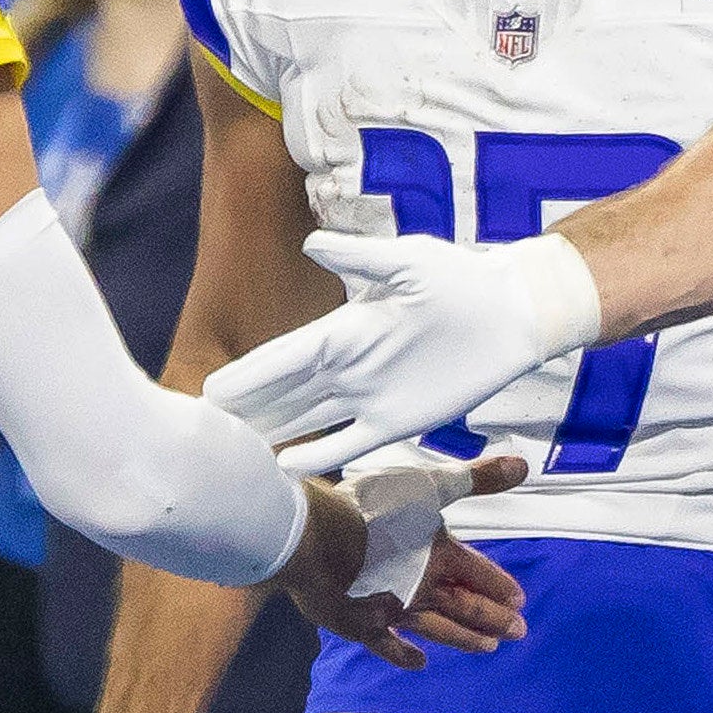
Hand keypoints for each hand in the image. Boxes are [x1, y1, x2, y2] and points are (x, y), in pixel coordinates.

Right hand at [204, 228, 606, 475]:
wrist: (509, 312)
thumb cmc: (460, 278)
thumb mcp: (408, 261)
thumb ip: (359, 259)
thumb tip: (312, 244)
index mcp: (344, 329)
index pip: (284, 358)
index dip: (248, 376)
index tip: (211, 392)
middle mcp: (348, 367)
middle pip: (285, 395)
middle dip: (246, 412)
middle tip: (203, 434)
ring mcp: (370, 397)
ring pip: (309, 421)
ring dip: (273, 435)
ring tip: (233, 455)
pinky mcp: (400, 421)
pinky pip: (352, 443)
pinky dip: (321, 456)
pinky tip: (288, 469)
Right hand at [282, 450, 529, 668]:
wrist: (314, 538)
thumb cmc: (369, 508)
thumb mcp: (429, 485)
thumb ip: (476, 479)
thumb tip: (521, 467)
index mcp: (440, 556)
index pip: (479, 574)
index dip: (501, 586)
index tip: (520, 601)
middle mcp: (422, 589)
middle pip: (467, 607)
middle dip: (495, 619)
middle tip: (518, 632)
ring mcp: (392, 611)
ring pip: (438, 629)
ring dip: (464, 639)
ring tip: (487, 649)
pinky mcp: (361, 624)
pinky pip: (388, 645)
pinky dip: (404, 655)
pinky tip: (419, 662)